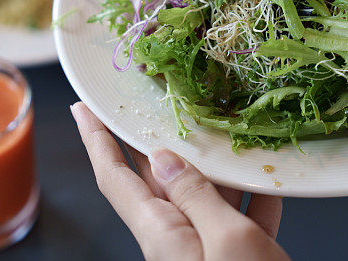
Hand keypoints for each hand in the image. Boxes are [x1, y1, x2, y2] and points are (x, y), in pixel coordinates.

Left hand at [70, 102, 289, 260]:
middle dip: (150, 141)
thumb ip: (195, 197)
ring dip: (212, 165)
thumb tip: (162, 159)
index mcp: (163, 236)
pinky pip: (239, 219)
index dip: (96, 140)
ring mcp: (208, 251)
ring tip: (218, 128)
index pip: (115, 179)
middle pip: (157, 181)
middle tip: (148, 102)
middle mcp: (179, 241)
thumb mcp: (228, 241)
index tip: (82, 109)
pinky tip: (266, 176)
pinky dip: (251, 196)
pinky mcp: (237, 260)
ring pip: (203, 196)